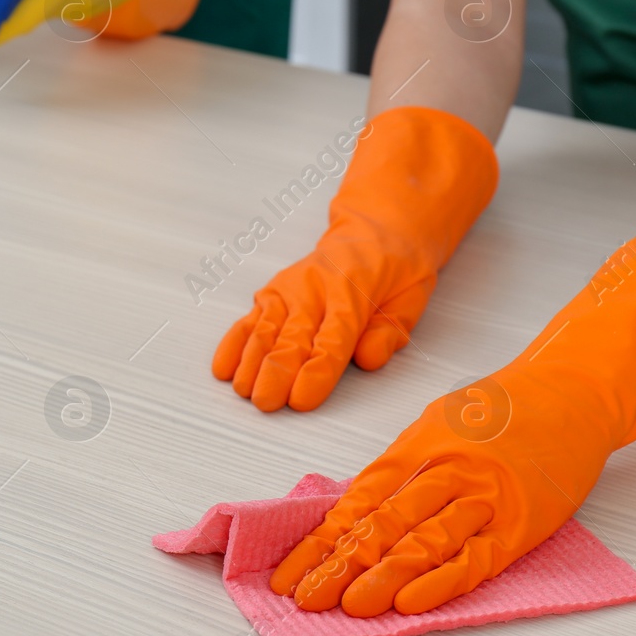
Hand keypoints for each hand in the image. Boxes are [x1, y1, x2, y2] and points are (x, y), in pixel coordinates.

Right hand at [212, 108, 497, 411]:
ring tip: (245, 391)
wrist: (375, 232)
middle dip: (276, 372)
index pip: (333, 337)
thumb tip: (368, 358)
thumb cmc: (395, 269)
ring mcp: (289, 288)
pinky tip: (224, 367)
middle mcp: (314, 286)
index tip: (302, 399)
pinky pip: (249, 321)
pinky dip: (234, 344)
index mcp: (353, 288)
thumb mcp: (411, 297)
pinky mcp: (273, 293)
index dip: (316, 371)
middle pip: (291, 336)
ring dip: (251, 362)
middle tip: (267, 402)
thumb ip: (390, 331)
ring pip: (264, 329)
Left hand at [271, 372, 616, 616]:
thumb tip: (353, 512)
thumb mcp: (438, 423)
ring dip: (383, 577)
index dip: (321, 540)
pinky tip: (410, 602)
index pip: (359, 500)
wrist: (574, 393)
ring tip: (349, 605)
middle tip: (307, 596)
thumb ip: (401, 467)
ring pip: (426, 542)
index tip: (291, 572)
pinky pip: (475, 558)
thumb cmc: (503, 409)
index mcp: (419, 445)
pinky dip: (440, 583)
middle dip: (341, 564)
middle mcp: (447, 469)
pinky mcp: (521, 525)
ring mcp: (485, 498)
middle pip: (385, 522)